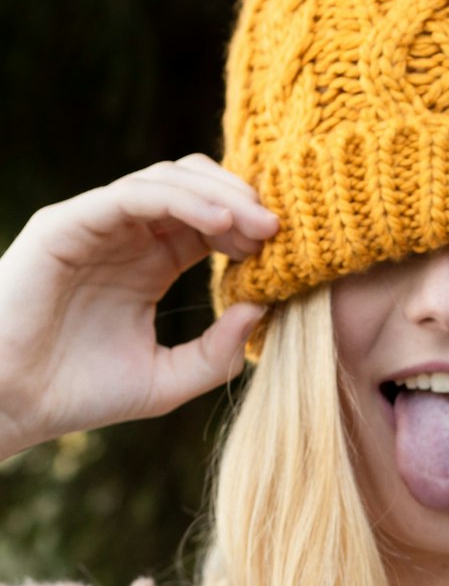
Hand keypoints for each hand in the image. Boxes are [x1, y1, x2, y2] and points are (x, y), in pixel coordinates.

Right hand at [0, 155, 276, 456]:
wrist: (11, 404)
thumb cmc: (80, 394)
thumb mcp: (168, 380)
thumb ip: (217, 353)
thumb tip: (262, 310)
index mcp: (149, 264)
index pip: (208, 224)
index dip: (248, 229)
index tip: (284, 252)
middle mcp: (125, 236)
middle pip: (194, 189)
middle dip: (241, 203)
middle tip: (279, 230)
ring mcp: (95, 225)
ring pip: (167, 181)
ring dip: (219, 196)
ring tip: (257, 225)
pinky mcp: (67, 224)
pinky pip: (131, 196)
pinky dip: (180, 201)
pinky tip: (219, 224)